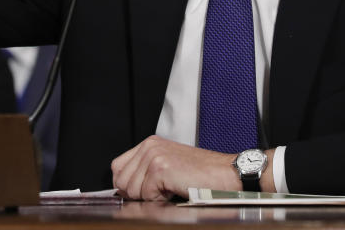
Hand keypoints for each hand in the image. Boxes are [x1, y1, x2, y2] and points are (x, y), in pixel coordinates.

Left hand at [111, 136, 240, 200]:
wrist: (227, 174)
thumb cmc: (203, 175)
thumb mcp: (169, 168)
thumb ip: (144, 173)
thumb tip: (122, 190)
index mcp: (150, 144)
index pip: (117, 168)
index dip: (127, 185)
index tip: (144, 192)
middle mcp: (149, 146)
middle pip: (121, 180)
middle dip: (138, 194)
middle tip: (162, 191)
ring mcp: (154, 155)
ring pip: (131, 190)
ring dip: (150, 197)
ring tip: (171, 189)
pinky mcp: (160, 167)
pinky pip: (146, 195)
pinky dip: (160, 200)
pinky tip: (176, 190)